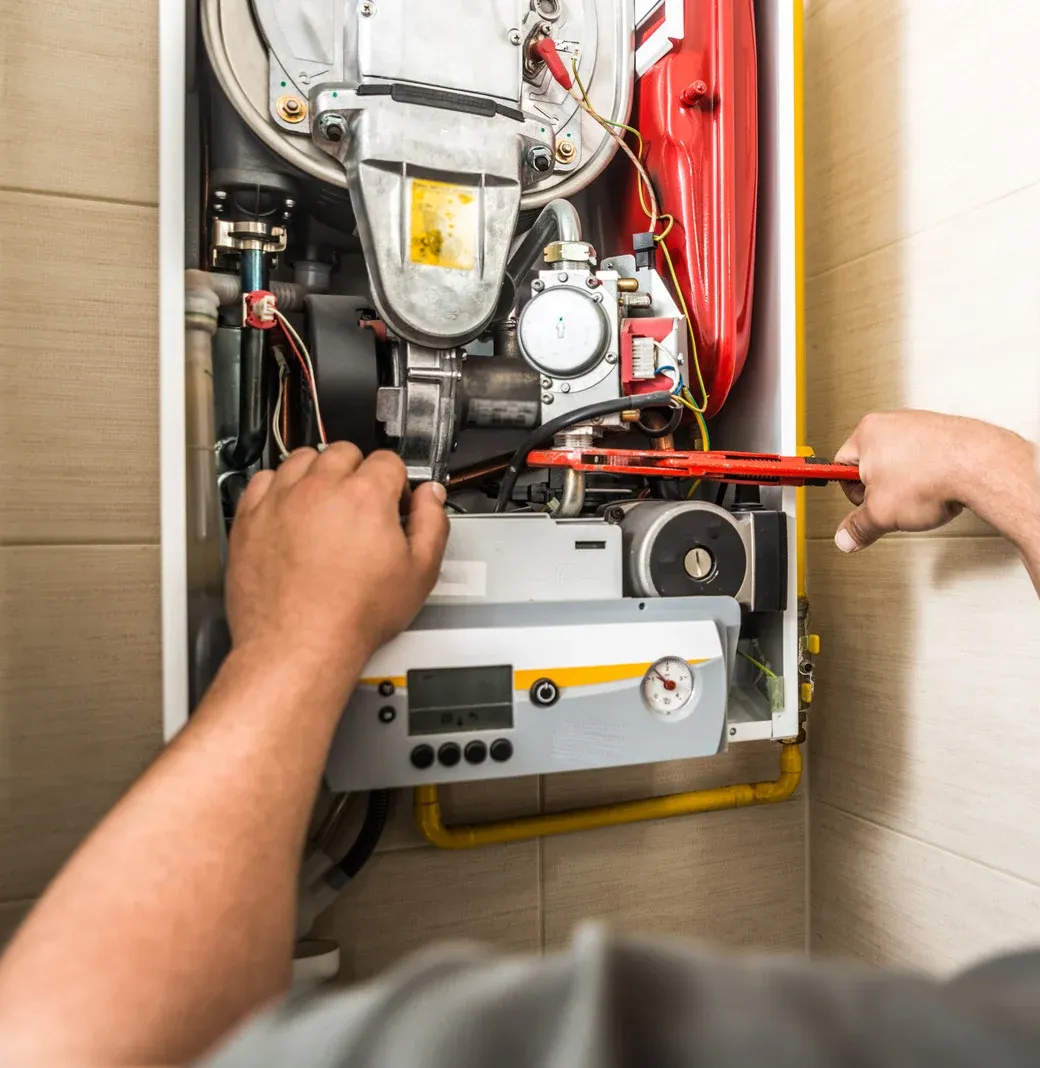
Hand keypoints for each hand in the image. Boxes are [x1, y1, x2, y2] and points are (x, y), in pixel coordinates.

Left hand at [226, 443, 448, 673]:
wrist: (299, 646)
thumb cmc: (353, 616)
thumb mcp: (419, 574)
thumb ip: (432, 523)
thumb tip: (430, 496)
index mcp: (365, 495)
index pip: (387, 461)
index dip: (395, 482)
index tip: (392, 502)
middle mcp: (320, 488)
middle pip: (344, 452)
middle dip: (357, 472)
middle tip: (360, 505)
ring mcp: (281, 499)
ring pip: (302, 458)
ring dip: (318, 472)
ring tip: (326, 503)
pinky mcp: (250, 517)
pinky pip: (264, 479)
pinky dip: (279, 487)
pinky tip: (291, 508)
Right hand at [833, 411, 978, 551]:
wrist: (981, 467)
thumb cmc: (932, 477)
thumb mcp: (882, 514)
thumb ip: (859, 527)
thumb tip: (848, 536)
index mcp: (866, 433)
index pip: (840, 467)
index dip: (851, 494)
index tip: (858, 505)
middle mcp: (891, 422)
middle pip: (871, 465)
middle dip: (881, 490)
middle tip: (893, 505)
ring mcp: (919, 424)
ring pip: (900, 463)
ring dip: (906, 484)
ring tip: (919, 497)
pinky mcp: (944, 432)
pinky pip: (926, 459)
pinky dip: (929, 476)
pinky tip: (937, 488)